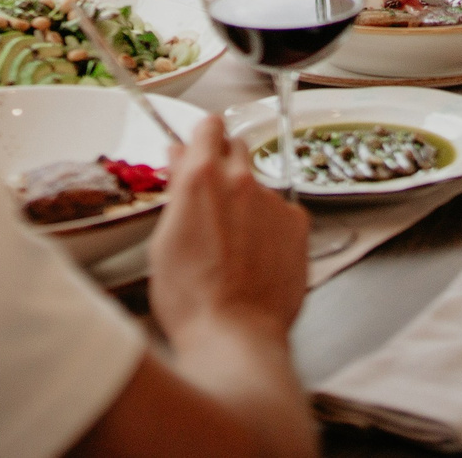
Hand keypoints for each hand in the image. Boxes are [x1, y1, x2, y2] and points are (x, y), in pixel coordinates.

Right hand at [147, 116, 307, 347]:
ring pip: (258, 186)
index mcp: (201, 178)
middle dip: (225, 164)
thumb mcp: (164, 241)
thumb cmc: (189, 299)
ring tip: (235, 246)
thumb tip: (180, 158)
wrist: (234, 335)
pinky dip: (272, 225)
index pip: (209, 126)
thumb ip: (177, 191)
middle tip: (213, 200)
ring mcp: (274, 201)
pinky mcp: (298, 224)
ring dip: (247, 201)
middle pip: (237, 148)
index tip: (199, 151)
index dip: (203, 138)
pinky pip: (282, 212)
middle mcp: (241, 180)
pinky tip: (259, 256)